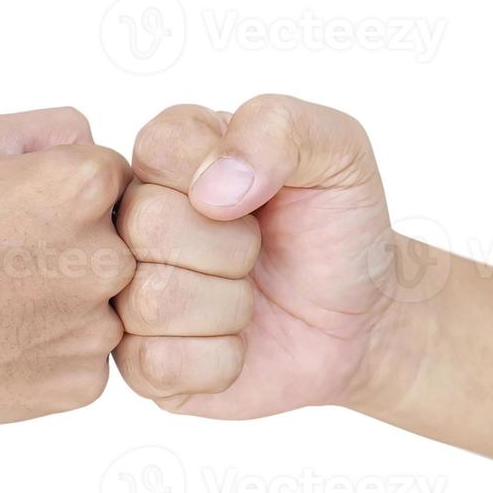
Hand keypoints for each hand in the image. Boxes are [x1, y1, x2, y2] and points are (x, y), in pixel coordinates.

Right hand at [0, 107, 134, 427]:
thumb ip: (54, 129)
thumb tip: (96, 145)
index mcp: (86, 186)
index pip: (113, 177)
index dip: (62, 191)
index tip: (18, 213)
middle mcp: (108, 258)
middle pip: (118, 242)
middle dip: (73, 247)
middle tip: (5, 261)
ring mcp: (98, 329)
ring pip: (105, 304)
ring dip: (66, 302)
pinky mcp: (83, 384)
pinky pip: (85, 358)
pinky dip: (52, 351)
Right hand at [113, 95, 424, 418]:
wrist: (365, 319)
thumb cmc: (338, 228)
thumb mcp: (339, 149)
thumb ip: (279, 127)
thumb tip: (211, 188)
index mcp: (166, 158)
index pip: (159, 148)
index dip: (226, 180)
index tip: (259, 195)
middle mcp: (131, 222)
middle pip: (147, 225)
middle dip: (233, 247)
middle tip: (258, 253)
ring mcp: (127, 294)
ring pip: (152, 300)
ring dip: (230, 306)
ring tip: (248, 298)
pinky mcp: (139, 365)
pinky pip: (158, 364)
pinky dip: (220, 360)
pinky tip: (236, 344)